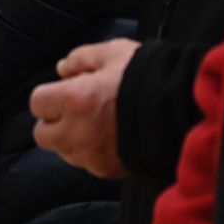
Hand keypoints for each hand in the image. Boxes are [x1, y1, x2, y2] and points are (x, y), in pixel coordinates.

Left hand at [30, 38, 137, 178]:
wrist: (185, 110)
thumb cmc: (150, 78)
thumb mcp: (115, 53)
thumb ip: (82, 58)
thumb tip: (62, 68)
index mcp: (75, 99)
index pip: (37, 103)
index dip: (49, 95)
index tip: (63, 91)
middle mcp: (78, 131)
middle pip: (42, 134)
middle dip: (54, 122)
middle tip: (74, 111)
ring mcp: (92, 154)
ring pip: (64, 152)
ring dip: (71, 139)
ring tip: (96, 125)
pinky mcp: (109, 170)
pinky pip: (88, 164)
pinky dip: (93, 153)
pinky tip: (111, 138)